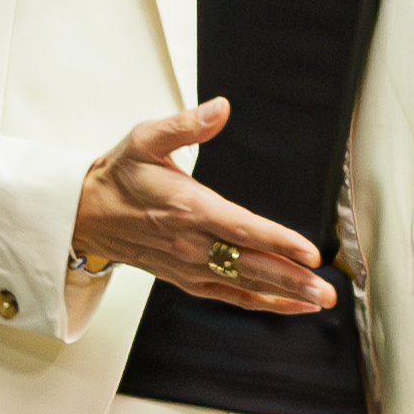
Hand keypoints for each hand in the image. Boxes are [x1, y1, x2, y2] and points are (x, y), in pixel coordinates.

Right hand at [73, 100, 333, 312]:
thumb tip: (220, 108)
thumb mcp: (144, 139)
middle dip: (293, 278)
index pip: (240, 228)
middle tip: (327, 288)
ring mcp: (190, 266)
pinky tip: (288, 305)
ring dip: (284, 295)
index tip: (308, 251)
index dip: (277, 241)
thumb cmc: (118, 175)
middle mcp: (191, 243)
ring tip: (319, 299)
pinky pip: (229, 295)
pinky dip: (260, 303)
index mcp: (187, 208)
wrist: (85, 215)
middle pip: (250, 265)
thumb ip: (185, 125)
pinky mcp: (187, 279)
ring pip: (244, 285)